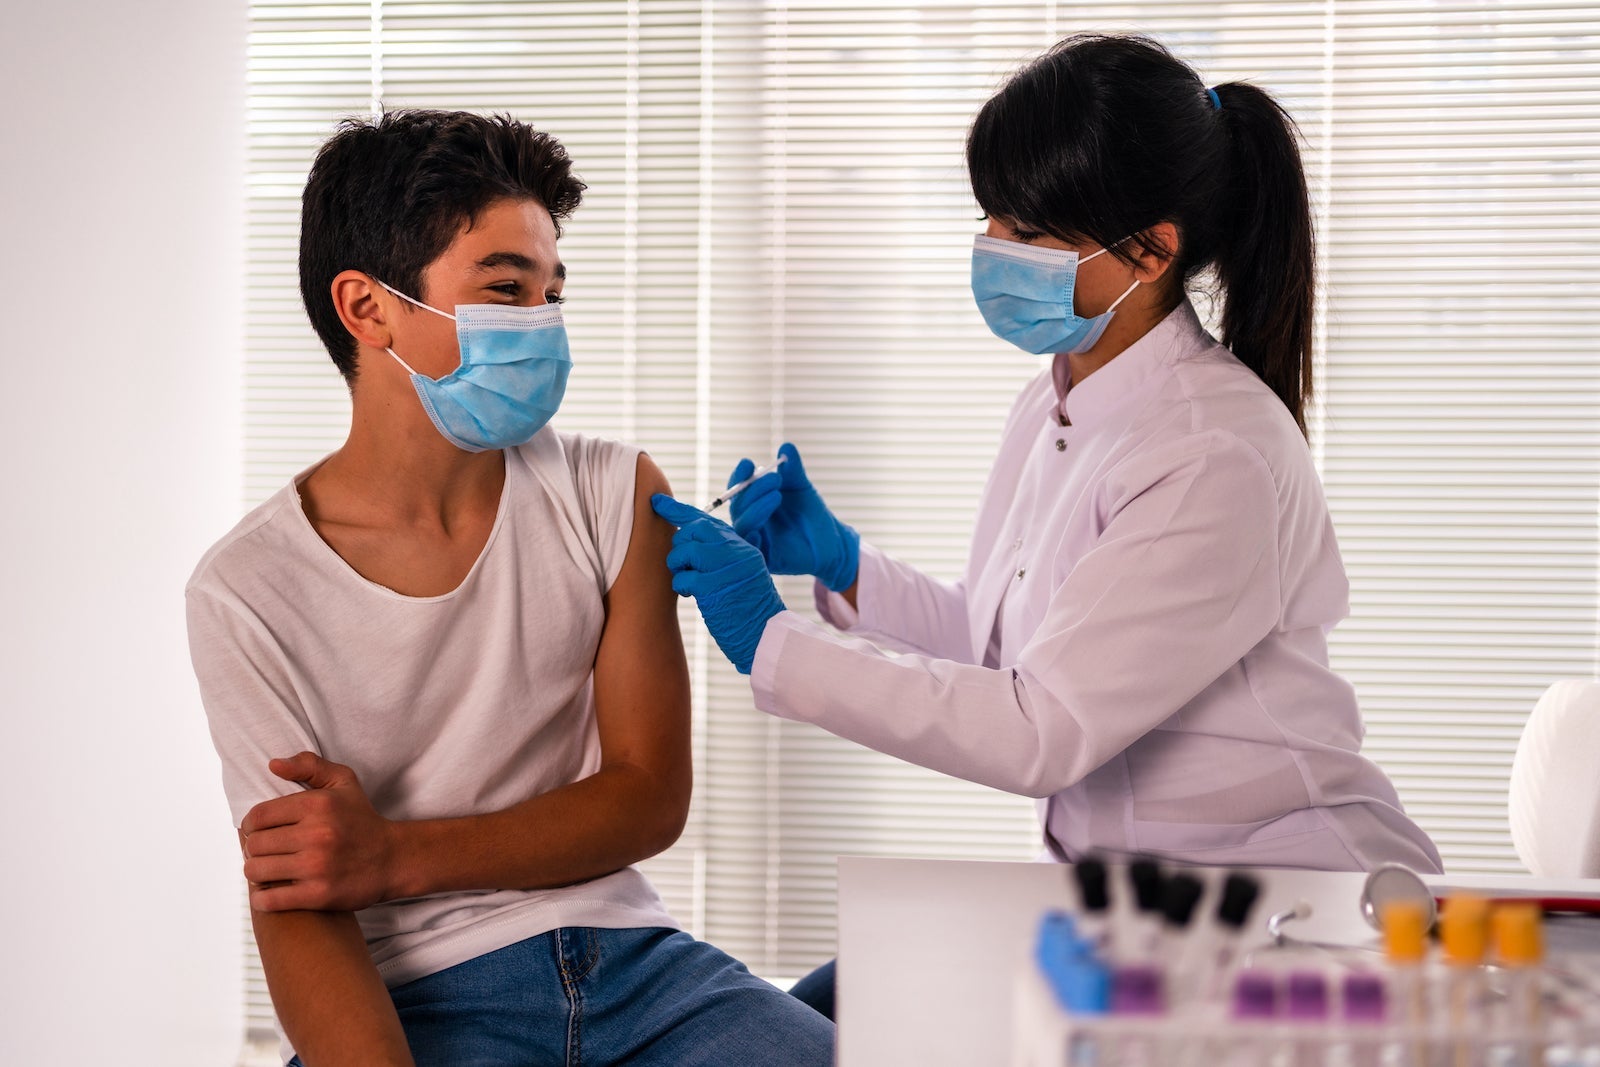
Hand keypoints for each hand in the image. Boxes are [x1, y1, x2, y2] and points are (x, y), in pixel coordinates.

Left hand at [239, 752, 398, 912]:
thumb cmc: (362, 819)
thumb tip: (273, 765)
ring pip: (257, 870)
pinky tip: (269, 893)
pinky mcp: (319, 895)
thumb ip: (309, 765)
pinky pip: (270, 900)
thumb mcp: (344, 783)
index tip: (258, 832)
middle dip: (253, 848)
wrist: (394, 859)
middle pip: (255, 844)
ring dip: (256, 872)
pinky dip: (262, 899)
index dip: (250, 825)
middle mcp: (317, 834)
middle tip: (264, 852)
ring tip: (266, 870)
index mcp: (318, 805)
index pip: (259, 815)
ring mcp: (317, 866)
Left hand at [651, 495, 786, 673]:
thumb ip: (719, 553)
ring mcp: (726, 566)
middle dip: (680, 548)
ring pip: (684, 550)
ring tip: (688, 583)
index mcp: (741, 544)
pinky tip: (691, 596)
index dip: (677, 509)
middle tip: (686, 567)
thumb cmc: (748, 607)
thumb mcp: (739, 572)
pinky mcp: (714, 586)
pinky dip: (681, 586)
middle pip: (693, 530)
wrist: (765, 634)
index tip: (657, 501)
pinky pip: (683, 576)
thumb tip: (685, 537)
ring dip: (678, 567)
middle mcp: (735, 550)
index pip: (706, 519)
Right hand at [728, 442, 858, 591]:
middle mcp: (750, 519)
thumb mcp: (802, 488)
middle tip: (776, 478)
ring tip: (778, 496)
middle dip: (753, 489)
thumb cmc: (812, 514)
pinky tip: (760, 529)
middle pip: (738, 504)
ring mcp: (755, 538)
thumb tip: (787, 446)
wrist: (831, 541)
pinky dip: (751, 536)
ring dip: (756, 508)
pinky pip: (749, 548)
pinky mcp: (763, 557)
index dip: (739, 476)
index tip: (748, 464)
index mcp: (754, 501)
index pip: (738, 487)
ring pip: (742, 524)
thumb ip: (793, 470)